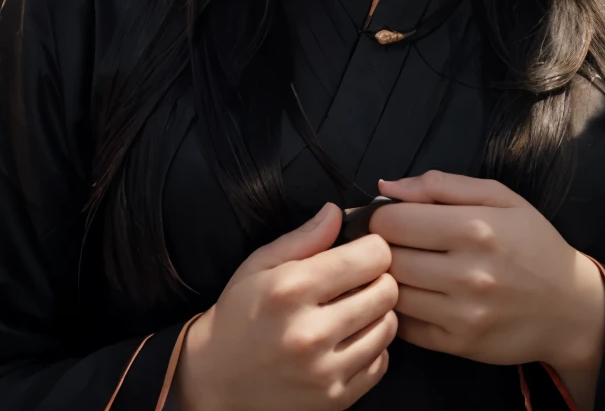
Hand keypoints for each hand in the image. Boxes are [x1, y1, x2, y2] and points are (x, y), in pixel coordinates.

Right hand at [175, 203, 398, 410]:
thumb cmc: (239, 315)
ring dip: (377, 314)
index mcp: (292, 289)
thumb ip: (303, 237)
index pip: (372, 256)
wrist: (215, 379)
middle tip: (360, 282)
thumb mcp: (259, 265)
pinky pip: (381, 363)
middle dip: (379, 279)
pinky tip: (349, 340)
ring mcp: (324, 371)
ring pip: (389, 326)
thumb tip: (336, 213)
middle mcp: (310, 332)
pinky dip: (372, 348)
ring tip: (354, 310)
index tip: (362, 252)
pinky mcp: (334, 399)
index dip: (372, 248)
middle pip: (387, 290)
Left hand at [372, 172, 604, 405]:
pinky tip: (420, 297)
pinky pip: (406, 327)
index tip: (391, 219)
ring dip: (391, 280)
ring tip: (408, 270)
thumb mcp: (501, 198)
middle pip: (388, 258)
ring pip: (393, 293)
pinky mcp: (460, 344)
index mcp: (474, 227)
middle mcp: (467, 272)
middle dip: (383, 248)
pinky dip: (403, 312)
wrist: (570, 308)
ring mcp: (462, 313)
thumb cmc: (533, 245)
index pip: (393, 221)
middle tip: (396, 245)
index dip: (383, 217)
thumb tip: (387, 186)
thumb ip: (442, 185)